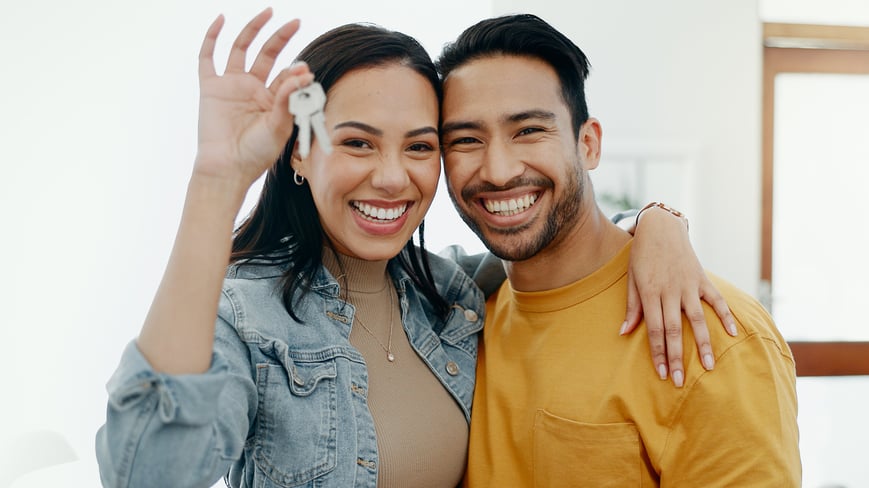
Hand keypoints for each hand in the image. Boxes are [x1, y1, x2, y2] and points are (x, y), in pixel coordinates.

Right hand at [194, 9, 313, 188]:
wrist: (227, 168)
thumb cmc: (256, 154)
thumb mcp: (279, 126)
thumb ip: (288, 99)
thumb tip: (304, 72)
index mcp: (272, 100)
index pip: (286, 76)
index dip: (295, 71)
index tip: (305, 69)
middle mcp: (252, 89)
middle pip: (267, 54)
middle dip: (281, 37)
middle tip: (295, 22)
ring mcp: (231, 85)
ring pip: (242, 49)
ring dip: (254, 29)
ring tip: (269, 12)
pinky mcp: (210, 87)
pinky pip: (208, 57)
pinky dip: (212, 37)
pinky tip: (222, 19)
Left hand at [620, 206, 736, 386]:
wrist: (660, 228)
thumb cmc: (641, 256)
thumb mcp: (631, 279)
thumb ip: (632, 307)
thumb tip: (623, 333)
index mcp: (650, 292)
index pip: (655, 329)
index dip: (658, 353)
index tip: (662, 373)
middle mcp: (670, 291)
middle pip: (674, 330)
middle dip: (676, 357)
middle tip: (679, 381)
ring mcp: (688, 284)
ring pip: (697, 319)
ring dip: (702, 344)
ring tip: (708, 367)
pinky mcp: (701, 278)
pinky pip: (716, 299)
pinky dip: (725, 315)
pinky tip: (732, 334)